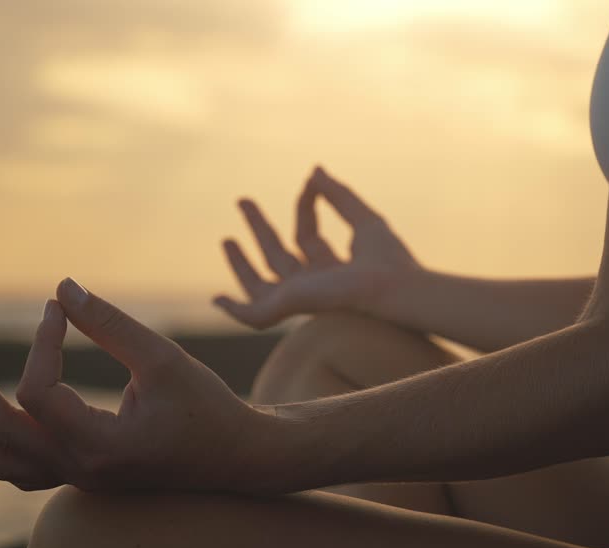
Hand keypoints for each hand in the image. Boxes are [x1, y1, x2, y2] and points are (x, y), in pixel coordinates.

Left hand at [0, 279, 273, 492]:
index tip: (54, 309)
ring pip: (5, 464)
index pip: (39, 394)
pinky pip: (24, 469)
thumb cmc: (208, 407)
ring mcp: (81, 479)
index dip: (40, 344)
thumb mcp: (162, 359)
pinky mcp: (86, 475)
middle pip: (3, 436)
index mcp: (101, 447)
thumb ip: (109, 323)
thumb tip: (61, 287)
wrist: (241, 459)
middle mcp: (83, 470)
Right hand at [214, 166, 421, 328]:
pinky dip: (234, 311)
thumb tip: (314, 170)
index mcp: (334, 268)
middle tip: (242, 200)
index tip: (310, 181)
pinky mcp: (288, 307)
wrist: (391, 288)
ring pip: (261, 285)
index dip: (304, 205)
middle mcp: (315, 285)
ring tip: (227, 239)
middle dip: (259, 229)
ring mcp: (300, 299)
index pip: (308, 234)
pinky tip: (216, 300)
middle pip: (278, 257)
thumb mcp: (362, 218)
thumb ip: (337, 195)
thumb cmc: (389, 261)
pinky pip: (255, 317)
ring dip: (241, 264)